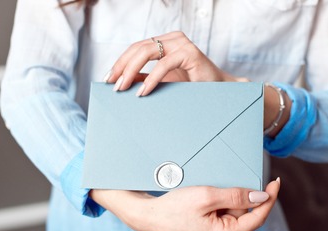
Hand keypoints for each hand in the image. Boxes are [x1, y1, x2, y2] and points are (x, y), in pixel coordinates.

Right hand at [90, 178, 279, 230]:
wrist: (147, 218)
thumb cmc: (173, 207)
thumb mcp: (207, 196)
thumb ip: (237, 197)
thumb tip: (261, 198)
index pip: (257, 218)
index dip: (269, 199)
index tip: (275, 182)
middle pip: (243, 217)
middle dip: (237, 198)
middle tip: (220, 185)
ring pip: (231, 217)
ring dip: (225, 203)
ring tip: (204, 195)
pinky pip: (221, 221)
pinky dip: (218, 208)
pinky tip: (202, 202)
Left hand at [105, 31, 290, 136]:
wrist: (219, 93)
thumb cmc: (192, 88)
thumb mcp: (162, 82)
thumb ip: (143, 78)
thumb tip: (120, 82)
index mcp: (165, 42)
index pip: (135, 48)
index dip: (120, 63)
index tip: (108, 79)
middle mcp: (172, 39)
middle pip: (138, 48)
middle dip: (121, 67)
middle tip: (112, 85)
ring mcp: (181, 43)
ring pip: (147, 51)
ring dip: (131, 71)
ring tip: (122, 88)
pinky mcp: (190, 52)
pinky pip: (163, 64)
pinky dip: (150, 79)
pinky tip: (142, 92)